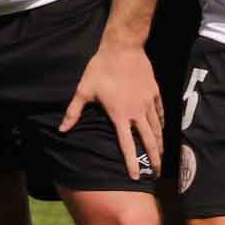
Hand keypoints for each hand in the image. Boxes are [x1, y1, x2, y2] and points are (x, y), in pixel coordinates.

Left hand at [59, 43, 162, 182]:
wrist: (123, 47)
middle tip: (156, 173)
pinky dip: (162, 124)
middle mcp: (137, 112)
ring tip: (161, 157)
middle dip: (153, 159)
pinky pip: (160, 113)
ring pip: (157, 128)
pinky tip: (162, 130)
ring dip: (160, 145)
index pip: (127, 145)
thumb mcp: (84, 90)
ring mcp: (148, 102)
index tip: (135, 177)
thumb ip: (73, 112)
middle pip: (149, 141)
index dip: (132, 162)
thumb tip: (62, 130)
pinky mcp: (155, 92)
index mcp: (119, 115)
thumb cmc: (101, 69)